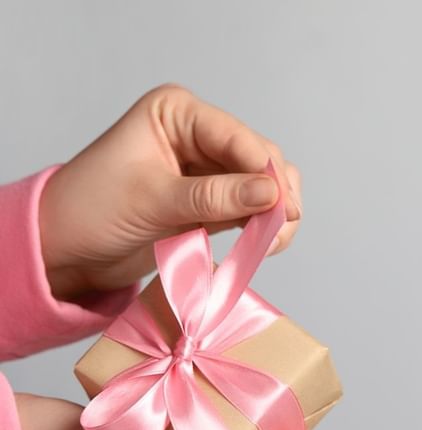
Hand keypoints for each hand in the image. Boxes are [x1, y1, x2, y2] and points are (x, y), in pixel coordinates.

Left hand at [39, 84, 302, 300]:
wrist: (68, 249)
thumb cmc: (91, 211)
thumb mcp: (152, 200)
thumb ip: (214, 197)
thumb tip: (271, 195)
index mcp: (178, 114)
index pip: (237, 137)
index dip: (264, 170)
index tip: (281, 207)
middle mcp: (198, 137)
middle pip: (258, 159)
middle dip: (274, 193)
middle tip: (280, 229)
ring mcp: (207, 171)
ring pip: (262, 185)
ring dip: (274, 212)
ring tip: (272, 241)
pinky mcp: (212, 203)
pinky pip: (250, 209)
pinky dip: (262, 225)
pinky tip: (263, 243)